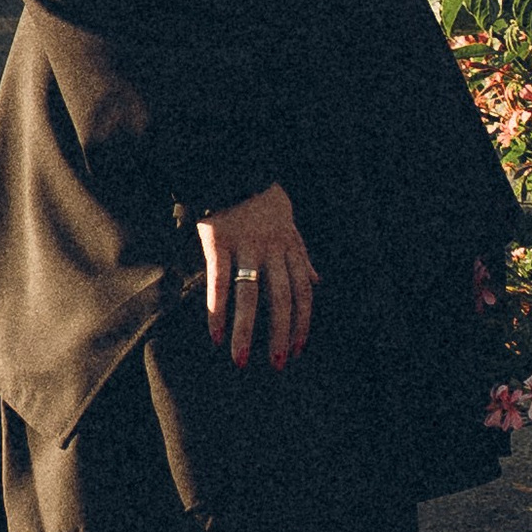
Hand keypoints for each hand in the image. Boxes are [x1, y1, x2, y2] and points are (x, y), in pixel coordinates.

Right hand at [197, 183, 317, 369]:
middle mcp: (272, 250)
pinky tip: (215, 334)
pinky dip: (217, 310)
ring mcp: (246, 247)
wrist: (234, 168)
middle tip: (277, 364)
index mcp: (290, 248)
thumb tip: (317, 280)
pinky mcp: (219, 243)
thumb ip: (302, 255)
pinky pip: (219, 282)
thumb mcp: (290, 225)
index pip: (302, 292)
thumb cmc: (263, 202)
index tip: (298, 349)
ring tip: (241, 360)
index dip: (302, 322)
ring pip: (250, 295)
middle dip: (280, 334)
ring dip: (246, 331)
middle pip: (281, 299)